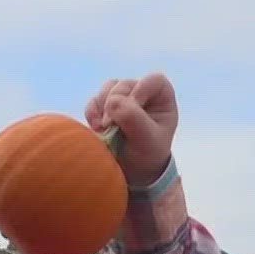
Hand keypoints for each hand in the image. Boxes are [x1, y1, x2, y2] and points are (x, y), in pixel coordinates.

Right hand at [85, 72, 178, 187]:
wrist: (135, 173)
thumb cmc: (148, 155)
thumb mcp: (146, 140)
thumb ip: (134, 119)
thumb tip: (112, 101)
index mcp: (162, 98)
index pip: (154, 80)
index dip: (140, 91)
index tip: (131, 109)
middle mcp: (143, 93)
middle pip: (125, 84)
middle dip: (115, 103)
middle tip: (110, 126)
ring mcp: (123, 98)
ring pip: (107, 90)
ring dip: (101, 107)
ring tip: (103, 129)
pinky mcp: (105, 107)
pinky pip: (94, 101)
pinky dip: (92, 113)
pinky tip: (96, 129)